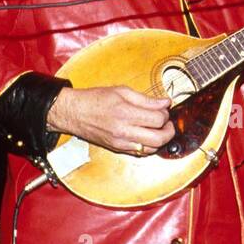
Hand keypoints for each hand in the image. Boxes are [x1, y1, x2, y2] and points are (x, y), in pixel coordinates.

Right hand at [46, 85, 174, 155]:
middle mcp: (124, 131)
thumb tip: (165, 102)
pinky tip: (147, 136)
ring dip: (160, 140)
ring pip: (151, 149)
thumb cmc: (95, 99)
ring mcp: (120, 142)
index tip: (164, 109)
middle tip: (167, 123)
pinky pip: (140, 153)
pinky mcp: (117, 149)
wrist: (74, 112)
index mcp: (125, 113)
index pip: (158, 119)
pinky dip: (148, 146)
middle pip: (159, 138)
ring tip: (157, 129)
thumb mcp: (121, 91)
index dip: (165, 114)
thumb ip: (146, 99)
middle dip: (169, 131)